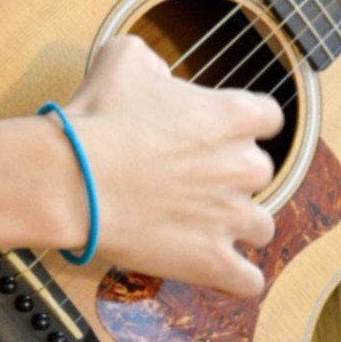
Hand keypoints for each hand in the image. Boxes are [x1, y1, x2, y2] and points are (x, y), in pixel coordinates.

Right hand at [60, 35, 282, 296]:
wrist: (71, 180)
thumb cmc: (97, 118)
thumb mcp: (125, 58)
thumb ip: (156, 62)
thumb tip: (160, 75)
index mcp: (234, 115)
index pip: (270, 117)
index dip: (244, 125)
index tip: (220, 132)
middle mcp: (244, 166)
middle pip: (261, 173)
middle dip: (232, 176)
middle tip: (192, 179)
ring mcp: (231, 217)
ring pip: (262, 227)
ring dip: (239, 225)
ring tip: (204, 226)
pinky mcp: (212, 261)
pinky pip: (249, 282)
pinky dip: (238, 279)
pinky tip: (220, 271)